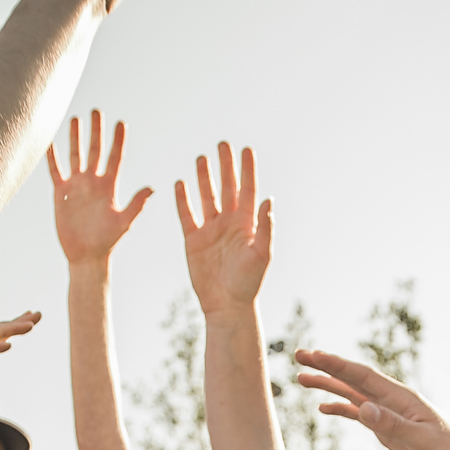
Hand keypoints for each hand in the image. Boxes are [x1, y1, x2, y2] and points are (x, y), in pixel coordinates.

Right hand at [47, 111, 152, 264]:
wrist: (86, 256)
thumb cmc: (107, 241)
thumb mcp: (124, 222)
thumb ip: (136, 204)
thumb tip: (152, 188)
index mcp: (110, 186)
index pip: (115, 158)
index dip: (118, 141)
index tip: (121, 123)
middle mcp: (94, 182)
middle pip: (95, 150)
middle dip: (97, 131)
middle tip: (97, 111)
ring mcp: (77, 185)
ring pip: (76, 156)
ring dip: (76, 138)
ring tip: (76, 119)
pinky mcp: (62, 193)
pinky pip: (56, 171)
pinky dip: (53, 158)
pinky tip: (50, 142)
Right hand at [176, 142, 271, 315]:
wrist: (226, 305)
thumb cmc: (249, 283)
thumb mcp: (262, 254)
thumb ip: (265, 227)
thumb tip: (269, 200)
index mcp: (248, 224)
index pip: (248, 189)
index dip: (247, 170)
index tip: (246, 149)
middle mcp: (229, 223)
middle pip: (227, 187)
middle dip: (225, 166)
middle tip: (223, 144)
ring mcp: (211, 230)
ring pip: (207, 197)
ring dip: (204, 178)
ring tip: (202, 157)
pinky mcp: (194, 240)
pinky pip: (187, 215)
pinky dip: (183, 199)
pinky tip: (180, 183)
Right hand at [296, 348, 449, 449]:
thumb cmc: (448, 447)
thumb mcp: (420, 438)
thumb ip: (391, 424)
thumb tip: (363, 409)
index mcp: (398, 396)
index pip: (361, 376)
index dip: (336, 365)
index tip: (313, 355)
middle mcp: (389, 399)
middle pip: (352, 378)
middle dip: (325, 367)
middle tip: (298, 356)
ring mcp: (386, 411)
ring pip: (351, 393)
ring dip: (328, 385)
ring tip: (302, 378)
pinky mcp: (386, 425)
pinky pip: (358, 412)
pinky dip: (340, 408)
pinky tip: (323, 408)